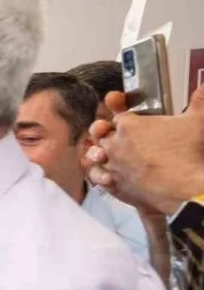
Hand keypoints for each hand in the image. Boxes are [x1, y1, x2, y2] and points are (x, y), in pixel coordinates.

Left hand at [87, 85, 203, 213]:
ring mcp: (111, 165)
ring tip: (108, 154)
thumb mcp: (197, 121)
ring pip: (96, 155)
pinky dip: (101, 174)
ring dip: (101, 153)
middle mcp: (114, 143)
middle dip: (107, 133)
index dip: (123, 117)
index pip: (118, 116)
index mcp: (129, 124)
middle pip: (103, 134)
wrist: (182, 189)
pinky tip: (109, 174)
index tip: (128, 118)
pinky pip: (98, 176)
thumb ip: (200, 100)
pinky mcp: (113, 184)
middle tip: (116, 135)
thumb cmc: (187, 154)